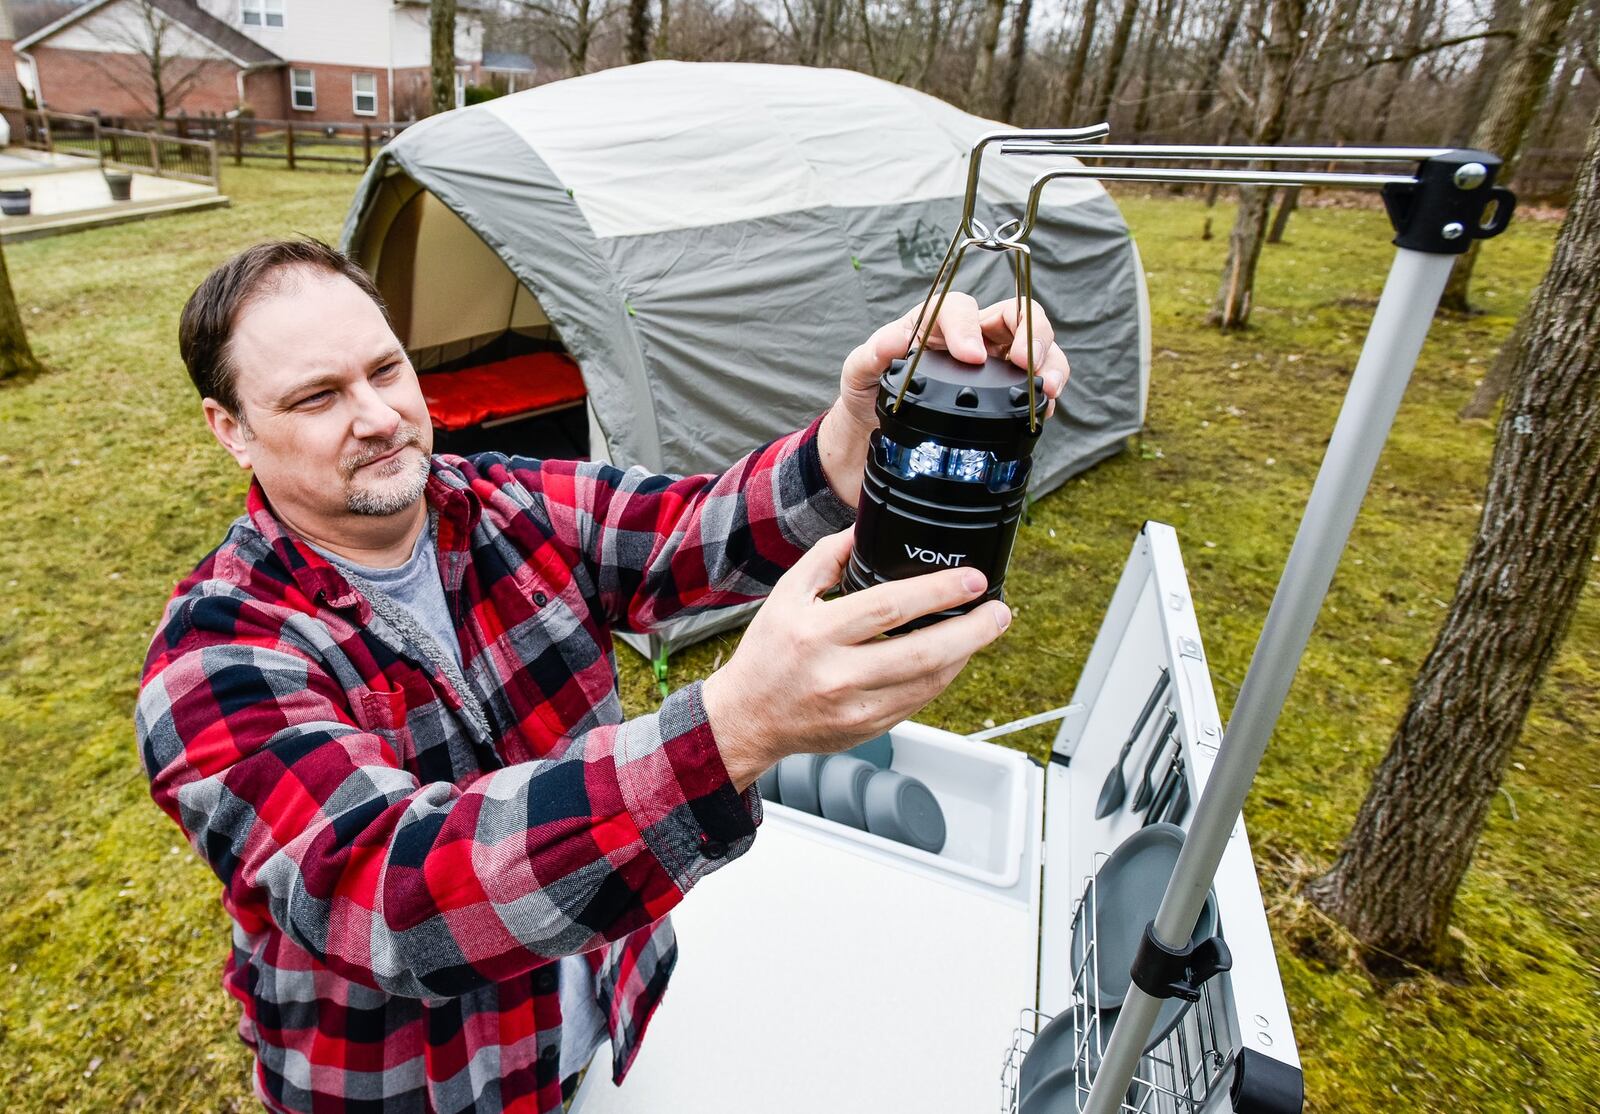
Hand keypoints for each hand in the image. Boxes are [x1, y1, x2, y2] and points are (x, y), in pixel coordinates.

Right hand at [702, 530, 1011, 790]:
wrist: (747, 718)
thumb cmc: (767, 653)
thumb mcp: (786, 595)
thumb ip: (826, 558)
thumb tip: (865, 529)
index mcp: (815, 633)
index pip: (888, 607)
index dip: (937, 592)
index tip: (971, 580)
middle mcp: (836, 674)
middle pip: (921, 652)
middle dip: (972, 630)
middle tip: (999, 610)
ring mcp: (854, 707)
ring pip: (927, 682)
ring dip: (965, 653)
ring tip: (985, 628)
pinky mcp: (867, 729)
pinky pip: (919, 701)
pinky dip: (942, 676)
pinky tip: (954, 656)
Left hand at [819, 293, 1070, 505]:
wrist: (875, 438)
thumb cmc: (868, 394)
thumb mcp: (859, 373)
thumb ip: (872, 354)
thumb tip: (892, 340)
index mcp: (935, 324)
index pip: (960, 307)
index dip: (968, 326)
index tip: (970, 356)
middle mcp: (971, 338)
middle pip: (1014, 315)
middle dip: (1029, 332)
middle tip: (1026, 363)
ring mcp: (994, 366)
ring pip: (1036, 347)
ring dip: (1050, 361)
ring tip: (1048, 387)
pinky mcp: (1005, 396)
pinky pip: (1037, 386)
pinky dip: (1046, 395)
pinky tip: (1044, 409)